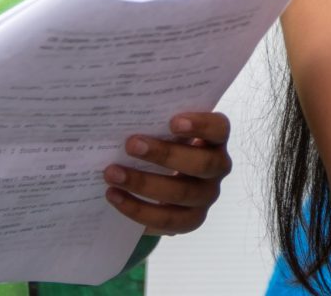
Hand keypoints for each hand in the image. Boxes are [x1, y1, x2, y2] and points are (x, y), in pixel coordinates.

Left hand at [103, 112, 231, 235]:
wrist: (162, 178)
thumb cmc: (162, 140)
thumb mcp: (162, 127)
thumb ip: (154, 117)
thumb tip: (122, 109)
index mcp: (215, 139)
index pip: (218, 129)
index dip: (200, 125)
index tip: (172, 121)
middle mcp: (217, 168)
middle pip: (201, 164)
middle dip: (164, 155)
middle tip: (131, 145)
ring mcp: (206, 196)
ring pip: (182, 194)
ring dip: (144, 184)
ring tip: (112, 174)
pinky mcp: (190, 220)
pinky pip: (167, 221)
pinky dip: (138, 209)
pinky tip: (114, 196)